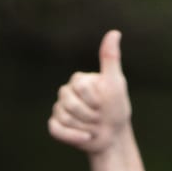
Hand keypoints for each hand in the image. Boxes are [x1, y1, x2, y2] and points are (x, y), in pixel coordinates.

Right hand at [47, 29, 132, 154]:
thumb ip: (111, 59)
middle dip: (91, 115)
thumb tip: (114, 32)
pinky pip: (55, 130)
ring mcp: (59, 109)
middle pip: (70, 103)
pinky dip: (72, 137)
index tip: (106, 103)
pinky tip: (87, 138)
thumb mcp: (115, 85)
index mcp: (78, 80)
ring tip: (94, 126)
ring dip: (85, 126)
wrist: (115, 137)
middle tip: (101, 117)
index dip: (96, 99)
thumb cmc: (117, 109)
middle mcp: (66, 92)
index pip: (81, 87)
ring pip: (64, 117)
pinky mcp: (56, 126)